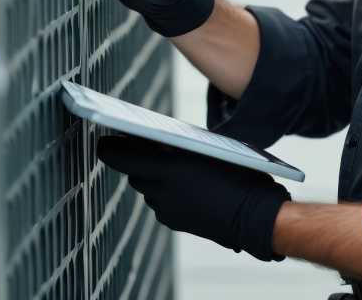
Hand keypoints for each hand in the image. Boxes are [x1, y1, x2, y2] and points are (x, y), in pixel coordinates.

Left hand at [96, 133, 288, 261]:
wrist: (256, 216)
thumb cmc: (239, 175)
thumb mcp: (208, 148)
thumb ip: (176, 144)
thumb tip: (151, 139)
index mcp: (168, 166)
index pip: (119, 156)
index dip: (109, 147)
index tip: (105, 139)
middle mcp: (161, 190)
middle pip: (133, 172)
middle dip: (137, 160)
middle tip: (143, 146)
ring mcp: (165, 209)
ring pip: (146, 188)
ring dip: (152, 178)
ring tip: (170, 168)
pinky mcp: (172, 222)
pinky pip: (159, 203)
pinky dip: (165, 194)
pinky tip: (185, 188)